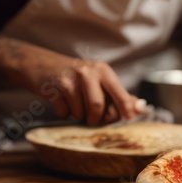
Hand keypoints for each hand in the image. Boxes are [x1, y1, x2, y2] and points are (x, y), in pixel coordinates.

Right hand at [31, 55, 145, 125]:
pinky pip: (64, 113)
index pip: (119, 93)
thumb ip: (119, 94)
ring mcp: (70, 80)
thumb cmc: (76, 76)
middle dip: (96, 118)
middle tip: (92, 116)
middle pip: (98, 107)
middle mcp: (88, 72)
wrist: (39, 63)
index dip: (125, 109)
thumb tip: (142, 108)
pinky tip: (62, 101)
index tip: (129, 118)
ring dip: (78, 115)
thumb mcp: (98, 79)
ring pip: (80, 113)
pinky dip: (64, 113)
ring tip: (75, 103)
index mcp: (103, 71)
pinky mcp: (53, 89)